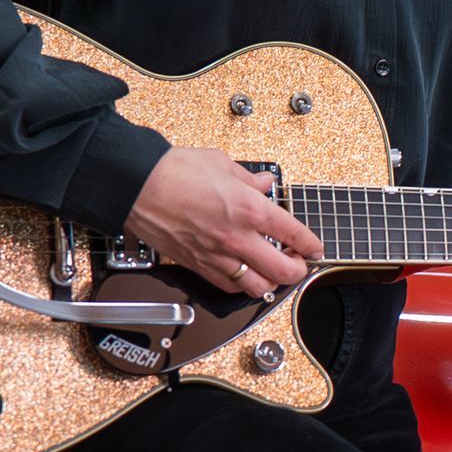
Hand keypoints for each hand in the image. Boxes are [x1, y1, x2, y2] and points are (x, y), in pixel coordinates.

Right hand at [126, 146, 324, 296]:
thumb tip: (264, 183)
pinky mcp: (197, 265)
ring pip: (258, 288)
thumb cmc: (172, 171)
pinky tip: (246, 275)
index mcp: (249, 209)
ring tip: (274, 273)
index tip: (315, 247)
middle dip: (298, 270)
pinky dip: (243, 286)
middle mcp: (236, 238)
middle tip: (299, 263)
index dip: (311, 244)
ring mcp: (217, 256)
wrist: (136, 185)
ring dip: (272, 283)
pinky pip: (229, 287)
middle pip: (283, 271)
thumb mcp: (221, 163)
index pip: (294, 234)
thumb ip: (249, 178)